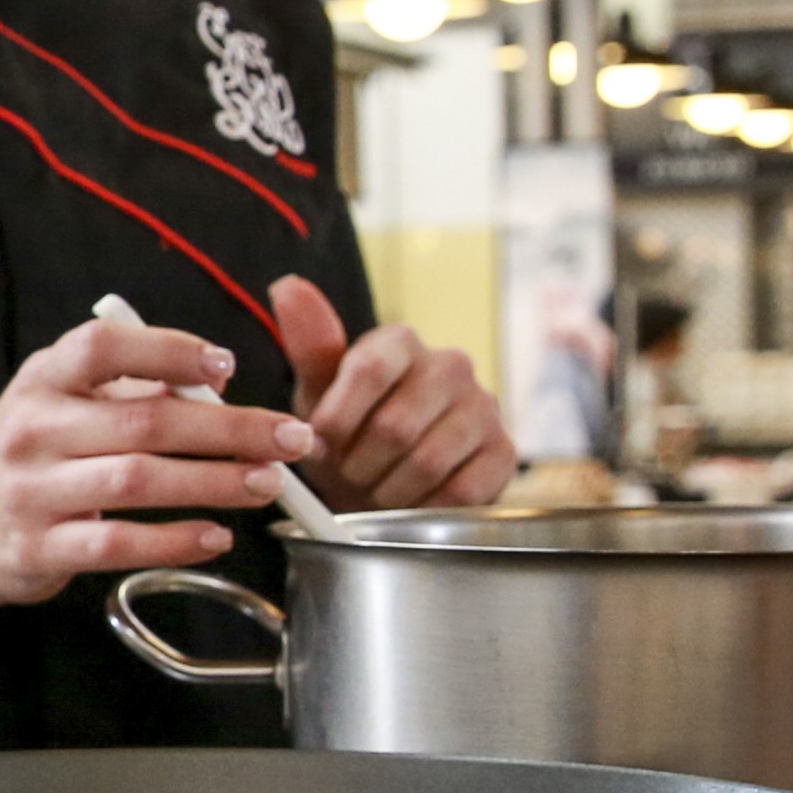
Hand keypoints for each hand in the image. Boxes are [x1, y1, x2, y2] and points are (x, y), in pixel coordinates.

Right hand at [0, 317, 318, 635]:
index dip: (170, 351)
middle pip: (145, 421)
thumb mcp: (58, 402)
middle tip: (291, 439)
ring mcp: (33, 491)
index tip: (226, 367)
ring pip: (138, 482)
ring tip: (267, 484)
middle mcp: (34, 429)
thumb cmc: (25, 454)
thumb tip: (217, 392)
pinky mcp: (38, 547)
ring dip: (214, 483)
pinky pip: (117, 544)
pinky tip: (215, 537)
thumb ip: (127, 391)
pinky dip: (174, 541)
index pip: (104, 347)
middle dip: (230, 429)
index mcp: (44, 379)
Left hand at [270, 275, 517, 510]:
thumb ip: (309, 343)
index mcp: (401, 341)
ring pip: (428, 461)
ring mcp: (483, 407)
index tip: (320, 444)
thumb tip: (288, 285)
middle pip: (395, 426)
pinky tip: (411, 501)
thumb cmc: (348, 430)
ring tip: (375, 488)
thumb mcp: (317, 390)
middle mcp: (450, 365)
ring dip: (389, 490)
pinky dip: (425, 506)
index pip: (370, 369)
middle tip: (349, 474)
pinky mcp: (504, 451)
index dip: (338, 418)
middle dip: (359, 464)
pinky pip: (463, 490)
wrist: (384, 481)